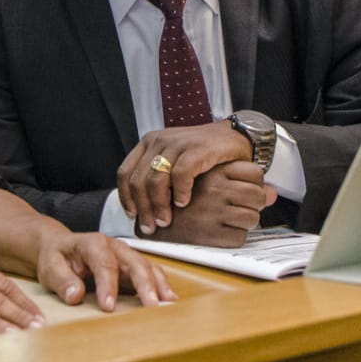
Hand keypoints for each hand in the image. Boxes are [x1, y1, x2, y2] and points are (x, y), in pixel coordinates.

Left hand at [35, 230, 176, 310]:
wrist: (59, 247)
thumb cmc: (55, 258)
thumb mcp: (49, 267)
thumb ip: (61, 280)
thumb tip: (76, 295)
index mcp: (92, 243)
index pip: (104, 263)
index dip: (108, 285)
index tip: (109, 307)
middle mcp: (113, 246)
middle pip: (134, 262)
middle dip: (145, 283)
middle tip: (152, 305)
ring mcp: (125, 255)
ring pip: (147, 266)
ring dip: (158, 284)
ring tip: (168, 303)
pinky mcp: (131, 266)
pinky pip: (150, 272)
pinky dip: (161, 284)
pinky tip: (168, 299)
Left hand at [117, 120, 250, 234]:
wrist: (235, 135)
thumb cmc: (204, 152)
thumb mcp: (173, 159)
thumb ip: (157, 175)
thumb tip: (141, 206)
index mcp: (148, 143)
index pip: (125, 173)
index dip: (126, 198)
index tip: (132, 215)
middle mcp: (159, 141)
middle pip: (138, 180)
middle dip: (143, 208)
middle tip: (151, 226)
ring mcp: (177, 143)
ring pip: (156, 180)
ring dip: (159, 205)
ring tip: (166, 220)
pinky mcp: (197, 149)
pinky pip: (181, 175)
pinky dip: (180, 192)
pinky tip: (183, 203)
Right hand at [144, 161, 271, 246]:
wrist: (153, 220)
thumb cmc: (181, 199)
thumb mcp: (208, 179)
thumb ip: (241, 181)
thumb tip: (273, 193)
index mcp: (211, 171)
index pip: (255, 173)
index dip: (254, 184)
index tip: (244, 189)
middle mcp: (213, 189)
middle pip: (259, 195)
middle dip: (253, 205)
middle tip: (239, 207)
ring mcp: (212, 212)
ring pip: (253, 218)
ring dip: (245, 222)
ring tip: (228, 219)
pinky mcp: (210, 235)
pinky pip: (240, 237)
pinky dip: (234, 237)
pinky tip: (220, 232)